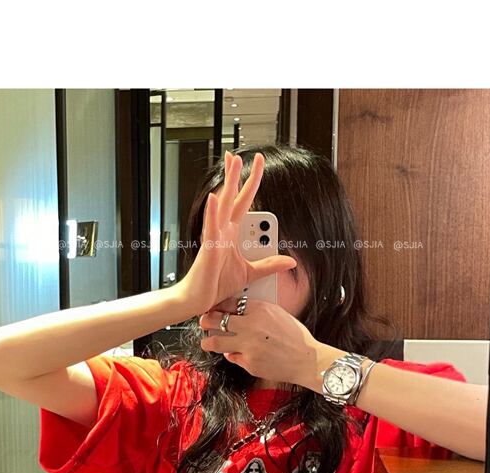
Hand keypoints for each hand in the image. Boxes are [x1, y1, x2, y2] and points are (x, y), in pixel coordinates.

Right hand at [176, 151, 296, 316]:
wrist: (199, 301)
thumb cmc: (216, 285)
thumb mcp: (251, 273)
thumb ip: (269, 265)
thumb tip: (290, 261)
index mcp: (231, 233)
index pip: (243, 202)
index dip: (250, 183)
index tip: (256, 165)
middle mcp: (222, 230)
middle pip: (232, 196)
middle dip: (237, 174)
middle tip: (242, 153)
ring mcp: (214, 237)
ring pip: (222, 205)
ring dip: (228, 183)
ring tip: (232, 162)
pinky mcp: (208, 249)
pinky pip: (210, 228)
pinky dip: (213, 213)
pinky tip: (215, 198)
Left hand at [199, 297, 337, 388]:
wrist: (306, 360)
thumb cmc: (294, 337)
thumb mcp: (277, 314)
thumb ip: (256, 311)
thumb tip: (237, 310)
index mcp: (259, 309)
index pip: (228, 303)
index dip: (218, 306)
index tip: (215, 309)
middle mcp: (250, 326)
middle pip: (215, 320)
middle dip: (206, 321)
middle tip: (204, 323)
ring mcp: (247, 345)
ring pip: (215, 342)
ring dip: (208, 342)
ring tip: (207, 342)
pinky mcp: (248, 362)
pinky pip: (231, 357)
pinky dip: (233, 355)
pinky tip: (237, 353)